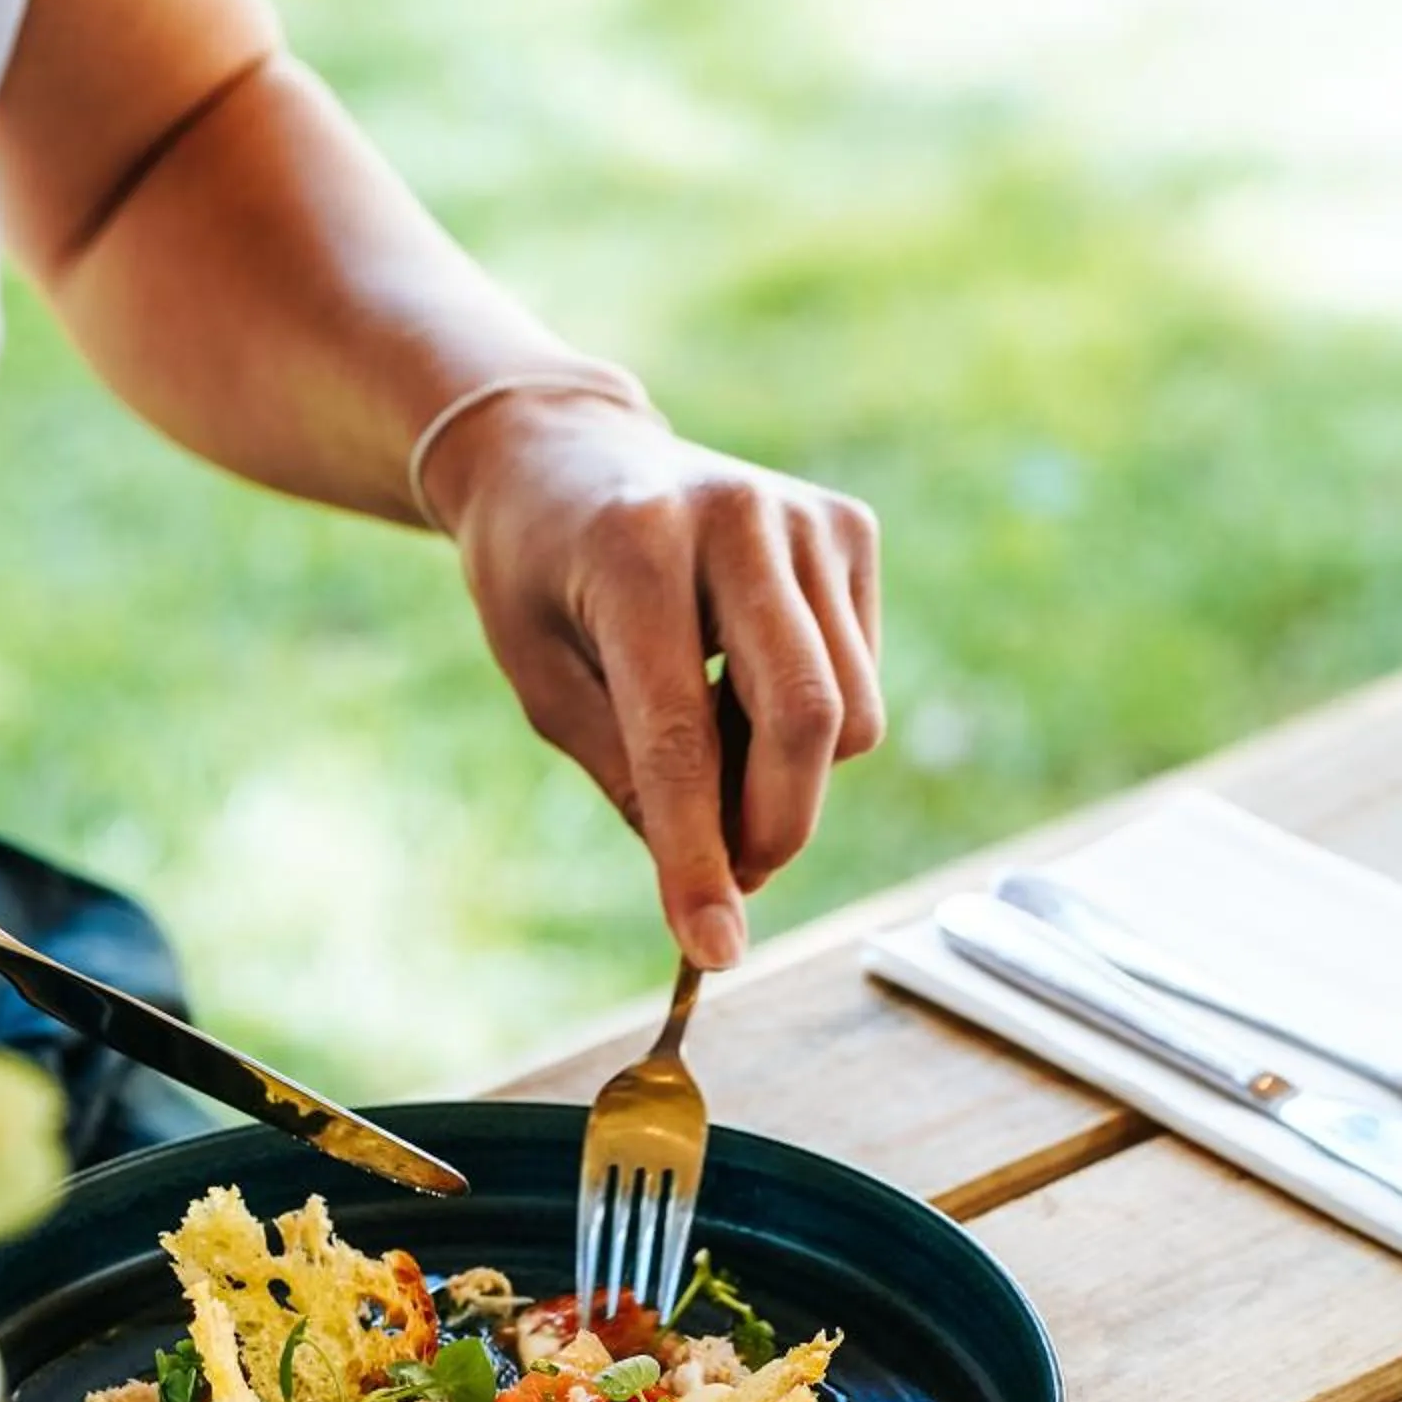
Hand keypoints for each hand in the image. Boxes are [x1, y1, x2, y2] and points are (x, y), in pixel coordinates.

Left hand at [427, 393, 882, 971]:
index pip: (680, 734)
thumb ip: (630, 777)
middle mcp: (737, 516)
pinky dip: (810, 723)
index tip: (714, 948)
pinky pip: (861, 680)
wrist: (567, 454)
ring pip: (850, 715)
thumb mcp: (543, 684)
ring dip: (789, 779)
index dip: (697, 854)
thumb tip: (718, 887)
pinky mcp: (851, 528)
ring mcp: (807, 516)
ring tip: (715, 755)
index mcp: (635, 549)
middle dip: (775, 828)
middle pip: (807, 718)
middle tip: (730, 880)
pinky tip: (744, 685)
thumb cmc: (540, 578)